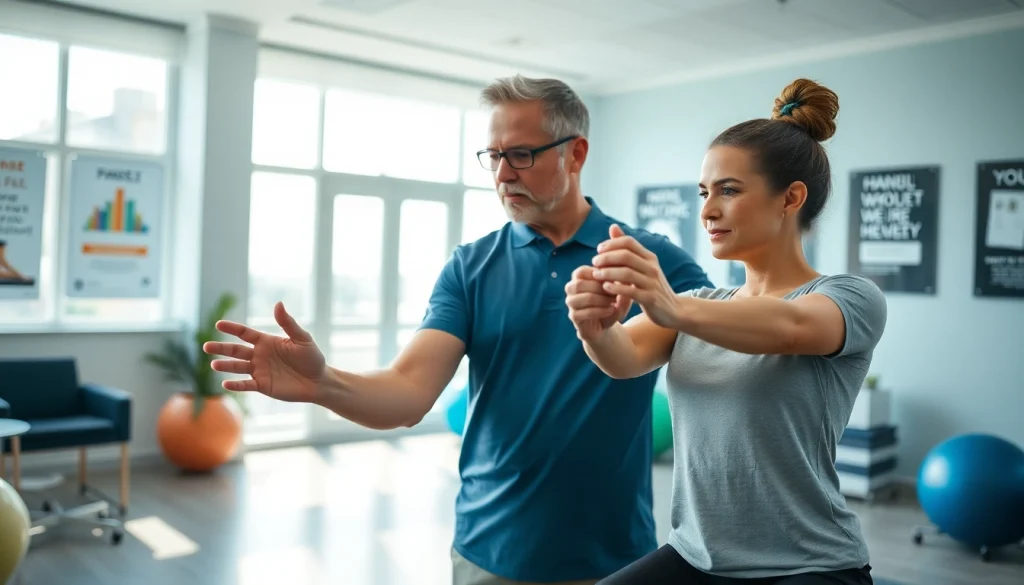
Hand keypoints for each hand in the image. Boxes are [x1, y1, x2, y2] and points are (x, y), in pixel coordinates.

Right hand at [203, 302, 327, 402]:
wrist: (319, 381)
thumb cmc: (312, 357)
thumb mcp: (302, 338)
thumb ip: (288, 323)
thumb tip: (278, 304)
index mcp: (267, 341)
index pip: (245, 333)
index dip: (232, 329)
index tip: (218, 324)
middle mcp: (259, 355)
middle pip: (236, 350)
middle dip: (221, 348)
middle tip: (206, 346)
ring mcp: (259, 371)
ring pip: (237, 367)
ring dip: (225, 366)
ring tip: (214, 364)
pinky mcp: (263, 385)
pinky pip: (246, 385)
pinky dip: (236, 385)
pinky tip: (225, 383)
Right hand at [565, 265, 631, 341]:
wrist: (607, 325)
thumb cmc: (612, 303)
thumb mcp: (621, 292)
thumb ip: (623, 284)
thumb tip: (625, 279)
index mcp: (579, 278)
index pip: (581, 271)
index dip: (597, 275)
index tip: (613, 281)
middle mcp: (571, 289)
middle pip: (579, 284)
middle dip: (600, 288)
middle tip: (615, 292)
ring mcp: (571, 303)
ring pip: (582, 298)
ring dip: (601, 300)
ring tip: (614, 302)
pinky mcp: (574, 317)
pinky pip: (584, 313)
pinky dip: (601, 311)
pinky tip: (611, 310)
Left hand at [592, 224, 680, 328]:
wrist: (672, 310)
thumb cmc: (651, 286)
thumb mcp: (642, 266)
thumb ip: (627, 249)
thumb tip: (612, 227)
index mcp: (650, 257)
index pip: (629, 242)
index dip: (611, 243)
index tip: (598, 250)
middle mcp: (652, 268)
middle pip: (626, 256)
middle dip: (606, 257)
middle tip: (594, 262)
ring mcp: (652, 283)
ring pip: (626, 273)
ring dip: (607, 272)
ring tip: (595, 274)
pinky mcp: (650, 299)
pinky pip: (630, 291)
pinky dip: (616, 288)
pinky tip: (605, 288)